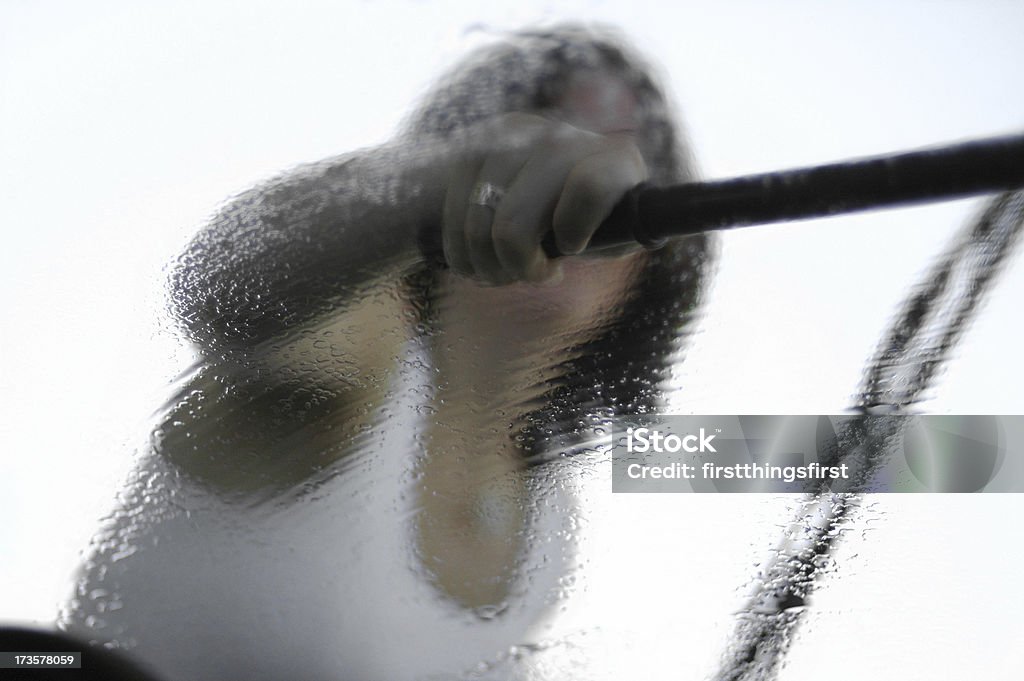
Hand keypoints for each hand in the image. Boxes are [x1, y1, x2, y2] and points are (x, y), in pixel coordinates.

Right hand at [442, 112, 647, 284]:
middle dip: (516, 266)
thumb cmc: (598, 225)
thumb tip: (589, 238)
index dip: (574, 230)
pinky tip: (480, 258)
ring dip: (486, 264)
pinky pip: (453, 215)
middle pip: (515, 222)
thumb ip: (614, 236)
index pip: (591, 187)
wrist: (562, 186)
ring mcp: (514, 136)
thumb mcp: (617, 235)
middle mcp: (562, 137)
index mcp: (613, 159)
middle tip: (530, 274)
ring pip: (479, 223)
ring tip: (504, 271)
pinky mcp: (475, 146)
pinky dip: (461, 252)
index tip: (570, 250)